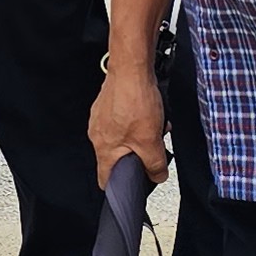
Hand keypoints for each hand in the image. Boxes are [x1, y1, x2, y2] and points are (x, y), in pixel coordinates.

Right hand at [90, 61, 168, 192]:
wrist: (131, 68)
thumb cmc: (136, 101)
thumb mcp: (151, 141)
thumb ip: (155, 165)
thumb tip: (157, 177)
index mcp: (104, 149)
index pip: (105, 179)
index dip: (119, 188)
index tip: (131, 187)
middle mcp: (98, 134)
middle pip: (116, 158)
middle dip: (137, 156)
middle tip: (153, 149)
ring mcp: (101, 118)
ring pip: (122, 138)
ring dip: (140, 137)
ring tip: (155, 127)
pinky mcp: (108, 104)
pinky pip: (122, 121)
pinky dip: (136, 121)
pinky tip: (149, 112)